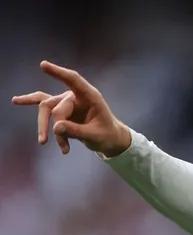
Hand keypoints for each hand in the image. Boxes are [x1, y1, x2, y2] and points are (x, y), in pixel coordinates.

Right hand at [11, 61, 131, 156]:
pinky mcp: (61, 110)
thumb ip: (76, 131)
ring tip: (44, 144)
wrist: (109, 140)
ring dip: (46, 128)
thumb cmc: (107, 135)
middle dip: (56, 126)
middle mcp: (76, 96)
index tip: (43, 65)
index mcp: (90, 97)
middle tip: (61, 145)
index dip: (58, 73)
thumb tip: (55, 127)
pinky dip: (33, 108)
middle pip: (55, 106)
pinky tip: (17, 102)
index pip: (73, 80)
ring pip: (47, 110)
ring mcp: (67, 102)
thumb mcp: (95, 136)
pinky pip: (43, 107)